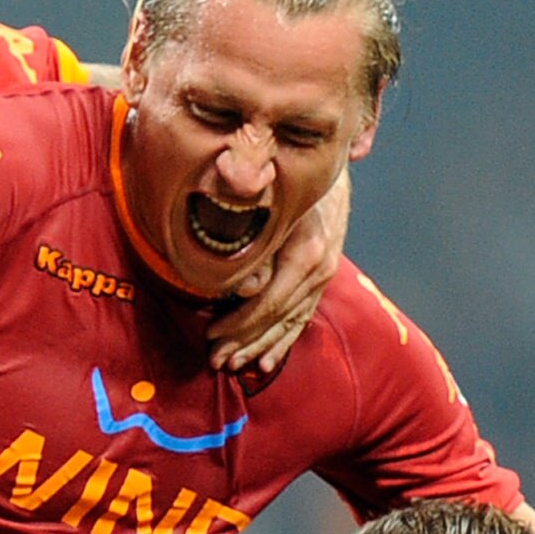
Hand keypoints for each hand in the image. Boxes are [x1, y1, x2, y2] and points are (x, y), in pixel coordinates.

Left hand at [206, 169, 347, 373]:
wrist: (323, 168)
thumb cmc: (285, 185)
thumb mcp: (267, 209)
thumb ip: (257, 250)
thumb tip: (244, 290)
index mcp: (306, 254)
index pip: (270, 303)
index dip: (239, 325)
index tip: (211, 337)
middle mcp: (319, 270)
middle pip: (278, 317)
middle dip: (245, 341)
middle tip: (215, 361)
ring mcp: (323, 276)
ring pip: (290, 322)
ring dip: (261, 346)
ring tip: (235, 366)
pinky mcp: (321, 278)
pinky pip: (301, 316)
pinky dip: (283, 339)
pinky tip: (267, 361)